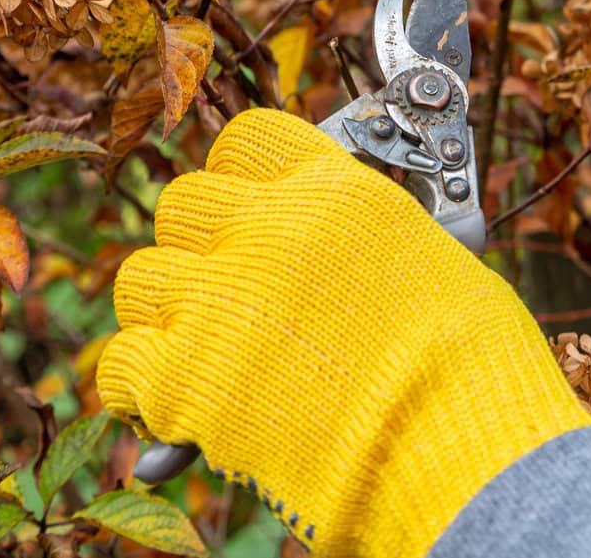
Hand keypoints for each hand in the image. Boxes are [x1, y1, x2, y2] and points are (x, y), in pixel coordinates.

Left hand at [98, 111, 590, 557]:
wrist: (456, 451)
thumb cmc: (470, 362)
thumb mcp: (438, 262)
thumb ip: (385, 237)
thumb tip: (397, 246)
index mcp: (331, 190)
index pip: (248, 138)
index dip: (244, 173)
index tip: (251, 206)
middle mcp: (264, 228)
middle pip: (184, 202)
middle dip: (201, 243)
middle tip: (233, 290)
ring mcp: (216, 300)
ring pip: (141, 277)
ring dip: (168, 312)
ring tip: (206, 349)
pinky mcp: (181, 380)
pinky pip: (121, 364)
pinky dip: (142, 389)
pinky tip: (179, 405)